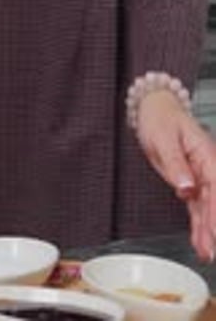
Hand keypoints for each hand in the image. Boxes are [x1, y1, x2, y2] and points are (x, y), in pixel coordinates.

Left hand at [136, 89, 215, 260]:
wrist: (154, 109)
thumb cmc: (160, 118)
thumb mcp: (164, 138)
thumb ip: (176, 163)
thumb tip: (187, 187)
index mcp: (205, 154)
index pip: (215, 187)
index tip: (215, 231)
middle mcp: (207, 167)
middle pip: (215, 201)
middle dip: (215, 227)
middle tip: (214, 250)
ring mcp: (201, 176)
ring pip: (208, 208)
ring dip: (208, 232)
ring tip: (209, 254)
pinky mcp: (191, 183)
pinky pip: (198, 207)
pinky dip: (199, 226)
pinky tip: (201, 243)